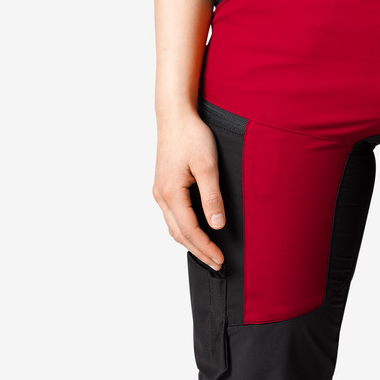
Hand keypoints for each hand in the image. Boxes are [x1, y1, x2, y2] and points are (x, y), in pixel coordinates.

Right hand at [153, 109, 224, 269]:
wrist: (174, 116)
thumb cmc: (191, 136)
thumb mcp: (207, 165)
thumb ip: (211, 196)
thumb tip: (216, 224)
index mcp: (170, 193)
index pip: (189, 230)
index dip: (205, 247)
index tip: (220, 259)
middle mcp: (160, 196)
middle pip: (179, 234)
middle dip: (198, 251)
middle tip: (217, 264)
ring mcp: (159, 191)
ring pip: (173, 227)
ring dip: (190, 243)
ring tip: (208, 254)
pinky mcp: (163, 186)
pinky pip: (172, 216)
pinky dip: (184, 230)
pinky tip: (195, 233)